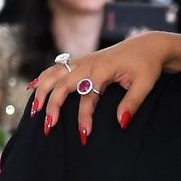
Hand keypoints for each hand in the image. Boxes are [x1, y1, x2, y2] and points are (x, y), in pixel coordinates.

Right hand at [31, 31, 180, 137]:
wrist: (148, 45)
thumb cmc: (147, 65)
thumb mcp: (145, 85)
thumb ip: (132, 103)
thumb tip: (121, 123)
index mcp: (102, 69)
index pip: (87, 97)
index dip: (84, 117)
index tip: (84, 135)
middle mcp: (88, 63)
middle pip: (62, 84)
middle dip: (52, 106)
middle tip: (48, 128)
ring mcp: (82, 61)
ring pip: (54, 74)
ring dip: (42, 91)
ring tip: (34, 111)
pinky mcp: (82, 61)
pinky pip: (57, 68)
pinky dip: (43, 77)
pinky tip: (33, 87)